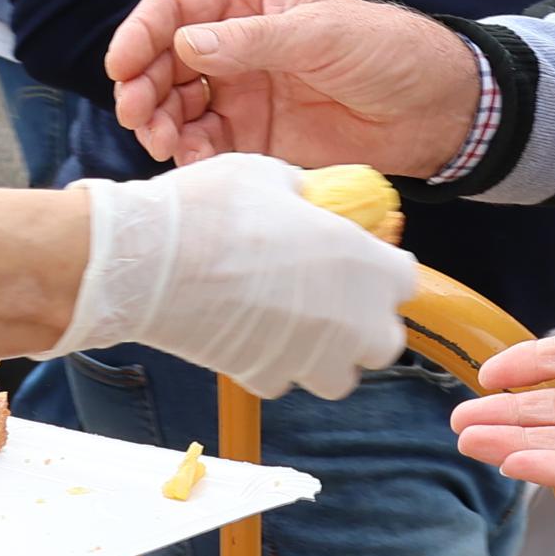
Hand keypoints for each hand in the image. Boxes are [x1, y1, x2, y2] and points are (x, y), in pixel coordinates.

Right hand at [51, 153, 415, 396]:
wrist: (149, 260)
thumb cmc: (214, 207)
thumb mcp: (273, 176)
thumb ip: (309, 196)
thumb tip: (313, 201)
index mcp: (363, 262)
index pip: (405, 280)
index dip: (384, 269)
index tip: (361, 260)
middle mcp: (349, 318)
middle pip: (386, 341)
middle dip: (366, 324)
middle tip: (332, 298)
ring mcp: (310, 356)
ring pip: (339, 375)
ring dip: (326, 355)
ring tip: (293, 324)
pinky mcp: (266, 378)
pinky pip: (285, 378)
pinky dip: (276, 363)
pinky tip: (250, 333)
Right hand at [107, 0, 479, 169]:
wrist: (433, 110)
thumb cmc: (385, 51)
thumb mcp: (322, 34)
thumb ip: (254, 41)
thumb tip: (186, 43)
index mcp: (250, 1)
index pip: (177, 7)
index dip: (142, 33)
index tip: (121, 66)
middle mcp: (236, 45)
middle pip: (166, 60)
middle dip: (143, 85)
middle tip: (137, 114)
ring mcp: (243, 92)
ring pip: (179, 105)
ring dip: (160, 122)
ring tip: (162, 142)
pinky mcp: (255, 137)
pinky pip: (207, 143)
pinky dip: (192, 153)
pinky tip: (193, 162)